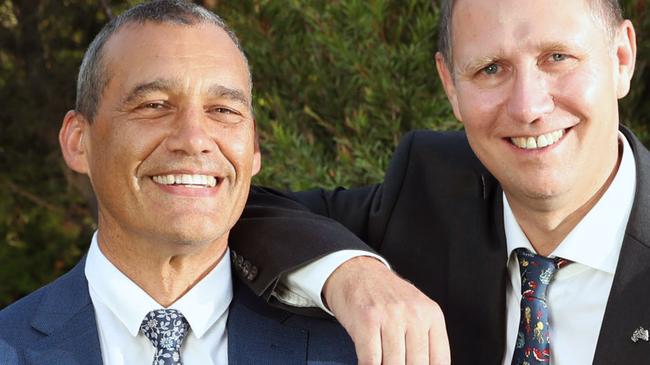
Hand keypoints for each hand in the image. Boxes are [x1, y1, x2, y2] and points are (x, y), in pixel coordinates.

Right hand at [323, 256, 450, 364]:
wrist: (356, 272)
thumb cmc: (385, 296)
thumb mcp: (415, 311)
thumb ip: (424, 339)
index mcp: (432, 314)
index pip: (440, 361)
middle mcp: (414, 314)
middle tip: (395, 364)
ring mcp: (390, 316)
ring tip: (382, 362)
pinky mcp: (367, 320)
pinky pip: (371, 361)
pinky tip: (368, 363)